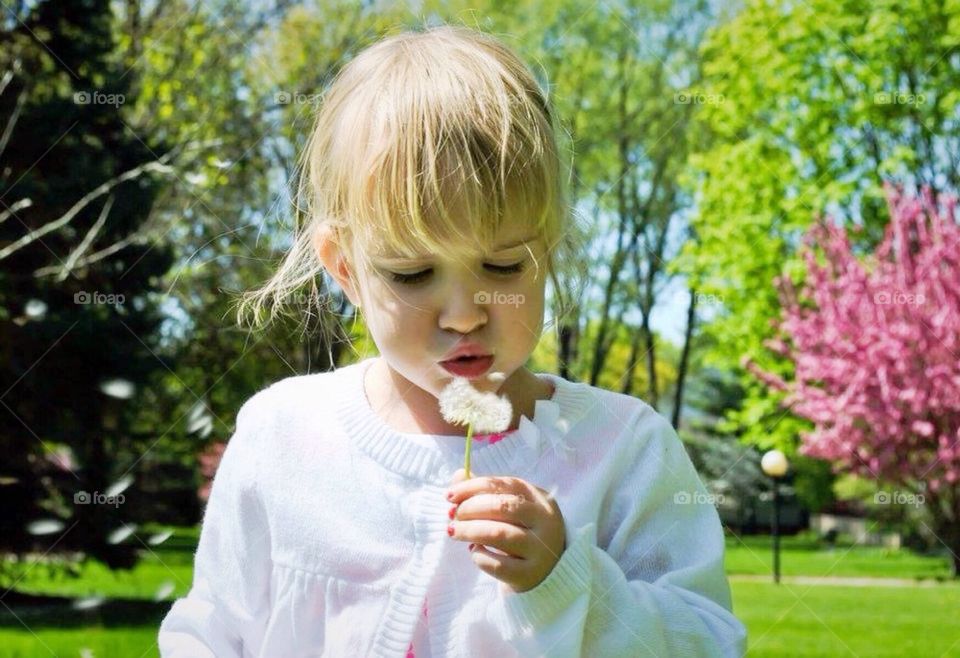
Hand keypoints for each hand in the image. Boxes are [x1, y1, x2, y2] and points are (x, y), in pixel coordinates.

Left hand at [446, 468, 566, 593]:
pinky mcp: (530, 575)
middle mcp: (546, 522)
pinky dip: (479, 556)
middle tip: (453, 515)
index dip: (474, 486)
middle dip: (470, 508)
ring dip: (469, 530)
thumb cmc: (520, 533)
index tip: (450, 495)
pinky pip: (498, 565)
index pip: (505, 485)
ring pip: (499, 534)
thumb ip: (484, 491)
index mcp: (540, 499)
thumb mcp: (510, 509)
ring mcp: (541, 550)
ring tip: (453, 531)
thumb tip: (457, 476)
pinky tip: (474, 551)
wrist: (545, 573)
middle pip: (503, 507)